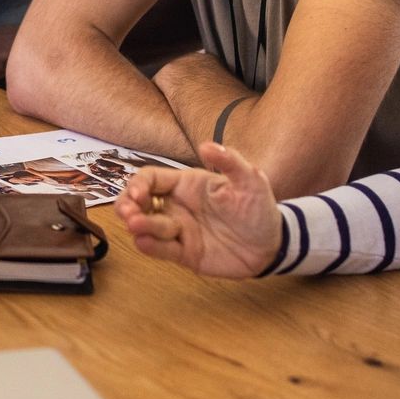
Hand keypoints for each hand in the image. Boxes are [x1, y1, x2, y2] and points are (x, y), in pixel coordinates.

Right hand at [116, 140, 282, 278]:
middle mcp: (176, 206)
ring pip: (147, 227)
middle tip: (128, 214)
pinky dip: (150, 246)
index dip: (138, 184)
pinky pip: (161, 250)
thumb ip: (230, 161)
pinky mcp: (184, 253)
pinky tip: (143, 242)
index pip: (151, 178)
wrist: (272, 245)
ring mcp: (179, 230)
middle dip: (127, 205)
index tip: (139, 194)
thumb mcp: (251, 180)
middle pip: (138, 202)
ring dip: (138, 226)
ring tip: (136, 226)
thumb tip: (206, 145)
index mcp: (186, 184)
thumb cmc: (258, 208)